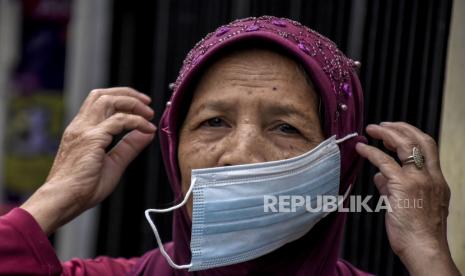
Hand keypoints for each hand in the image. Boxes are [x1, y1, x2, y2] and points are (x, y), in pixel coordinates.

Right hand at [21, 87, 155, 234]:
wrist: (62, 201)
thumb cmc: (83, 189)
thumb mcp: (113, 164)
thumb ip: (129, 147)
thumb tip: (146, 134)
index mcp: (81, 130)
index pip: (99, 101)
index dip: (122, 99)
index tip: (141, 107)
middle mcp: (80, 126)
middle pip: (102, 95)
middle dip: (128, 94)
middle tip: (148, 104)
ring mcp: (84, 131)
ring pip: (108, 100)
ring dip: (132, 103)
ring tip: (148, 114)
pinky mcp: (92, 139)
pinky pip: (119, 121)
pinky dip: (137, 122)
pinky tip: (147, 128)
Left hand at [355, 122, 459, 275]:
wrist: (424, 249)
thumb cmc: (417, 233)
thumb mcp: (409, 206)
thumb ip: (393, 188)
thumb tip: (378, 177)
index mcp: (437, 180)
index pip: (428, 148)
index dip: (411, 135)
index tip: (395, 132)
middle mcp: (431, 176)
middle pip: (420, 140)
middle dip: (401, 128)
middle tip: (383, 125)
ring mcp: (419, 180)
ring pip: (405, 145)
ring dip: (386, 133)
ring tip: (371, 129)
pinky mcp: (403, 186)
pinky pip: (384, 162)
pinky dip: (371, 152)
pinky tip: (360, 149)